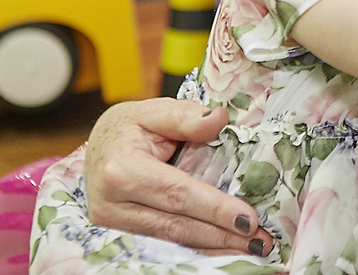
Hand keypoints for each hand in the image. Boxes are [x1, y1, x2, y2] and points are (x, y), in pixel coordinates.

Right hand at [85, 98, 274, 255]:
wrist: (97, 148)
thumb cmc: (128, 128)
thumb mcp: (154, 111)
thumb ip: (186, 116)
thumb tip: (219, 119)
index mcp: (122, 170)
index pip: (177, 194)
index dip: (214, 208)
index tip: (248, 219)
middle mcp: (112, 203)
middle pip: (177, 226)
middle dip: (222, 235)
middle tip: (260, 241)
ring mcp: (113, 224)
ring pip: (172, 240)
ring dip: (214, 246)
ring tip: (251, 247)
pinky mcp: (120, 235)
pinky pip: (165, 243)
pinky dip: (197, 246)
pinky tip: (223, 247)